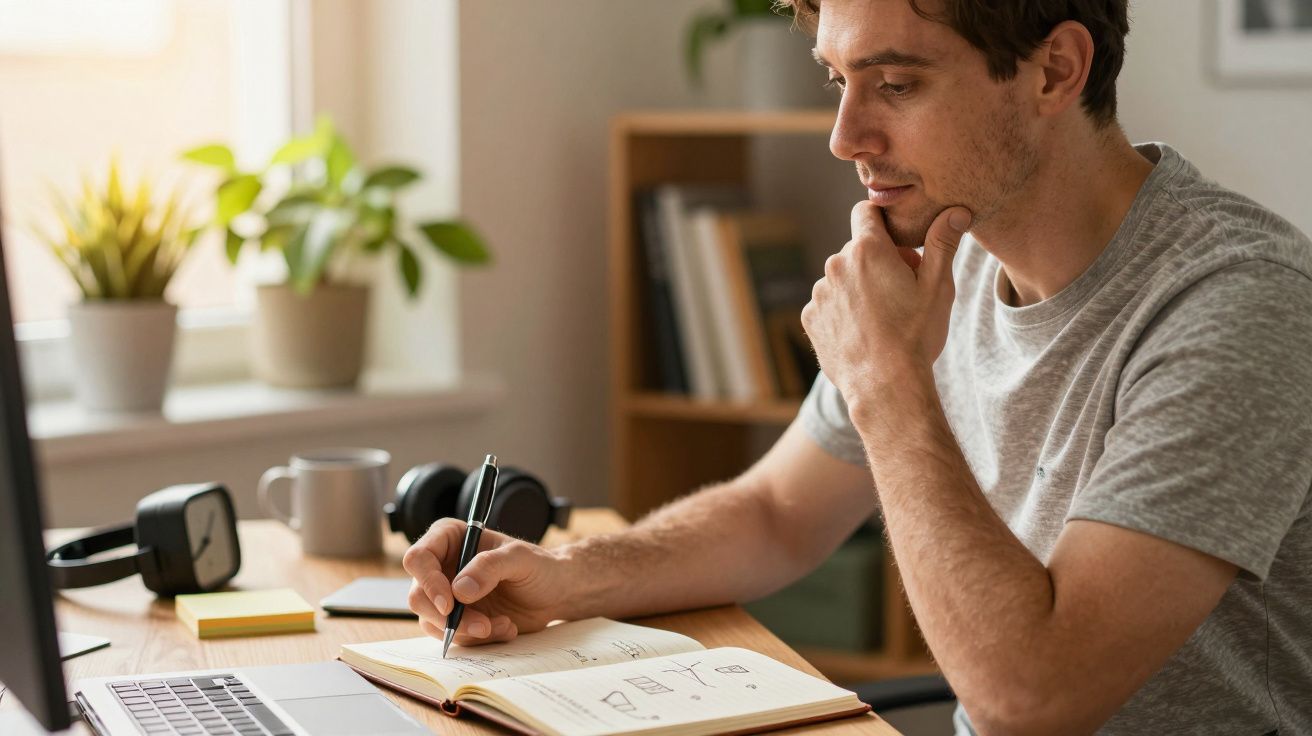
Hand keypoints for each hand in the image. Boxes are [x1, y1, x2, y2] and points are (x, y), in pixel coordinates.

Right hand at [402, 519, 570, 645]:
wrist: (554, 594)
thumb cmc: (540, 567)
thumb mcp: (522, 559)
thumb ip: (491, 566)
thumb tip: (459, 589)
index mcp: (450, 539)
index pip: (418, 558)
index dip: (428, 582)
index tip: (450, 604)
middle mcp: (441, 566)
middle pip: (418, 596)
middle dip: (450, 617)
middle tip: (484, 626)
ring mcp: (446, 595)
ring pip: (432, 622)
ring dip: (467, 631)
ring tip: (503, 625)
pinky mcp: (455, 620)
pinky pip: (451, 637)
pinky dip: (478, 639)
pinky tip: (505, 628)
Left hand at [801, 203, 970, 402]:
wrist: (885, 387)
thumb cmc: (915, 335)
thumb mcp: (937, 287)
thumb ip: (943, 243)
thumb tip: (957, 211)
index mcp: (867, 249)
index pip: (866, 211)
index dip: (884, 221)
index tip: (898, 242)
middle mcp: (836, 265)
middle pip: (857, 249)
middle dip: (878, 261)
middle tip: (902, 291)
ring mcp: (819, 293)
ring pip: (842, 278)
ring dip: (858, 288)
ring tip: (883, 318)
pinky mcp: (811, 318)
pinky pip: (828, 304)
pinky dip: (843, 312)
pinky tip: (863, 332)